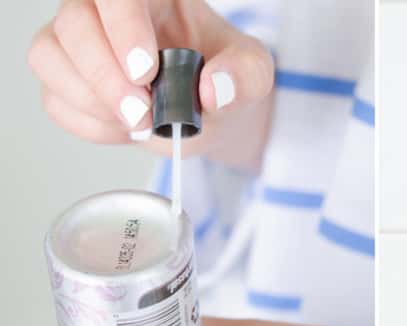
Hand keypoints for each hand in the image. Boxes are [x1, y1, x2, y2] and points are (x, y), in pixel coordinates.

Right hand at [27, 0, 273, 166]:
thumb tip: (213, 90)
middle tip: (144, 113)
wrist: (211, 114)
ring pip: (48, 56)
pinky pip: (54, 100)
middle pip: (73, 21)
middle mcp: (107, 11)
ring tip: (141, 123)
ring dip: (91, 100)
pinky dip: (89, 124)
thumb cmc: (227, 79)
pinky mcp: (68, 81)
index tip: (146, 71)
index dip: (122, 26)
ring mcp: (81, 43)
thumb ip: (244, 76)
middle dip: (105, 76)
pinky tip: (126, 130)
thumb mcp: (254, 74)